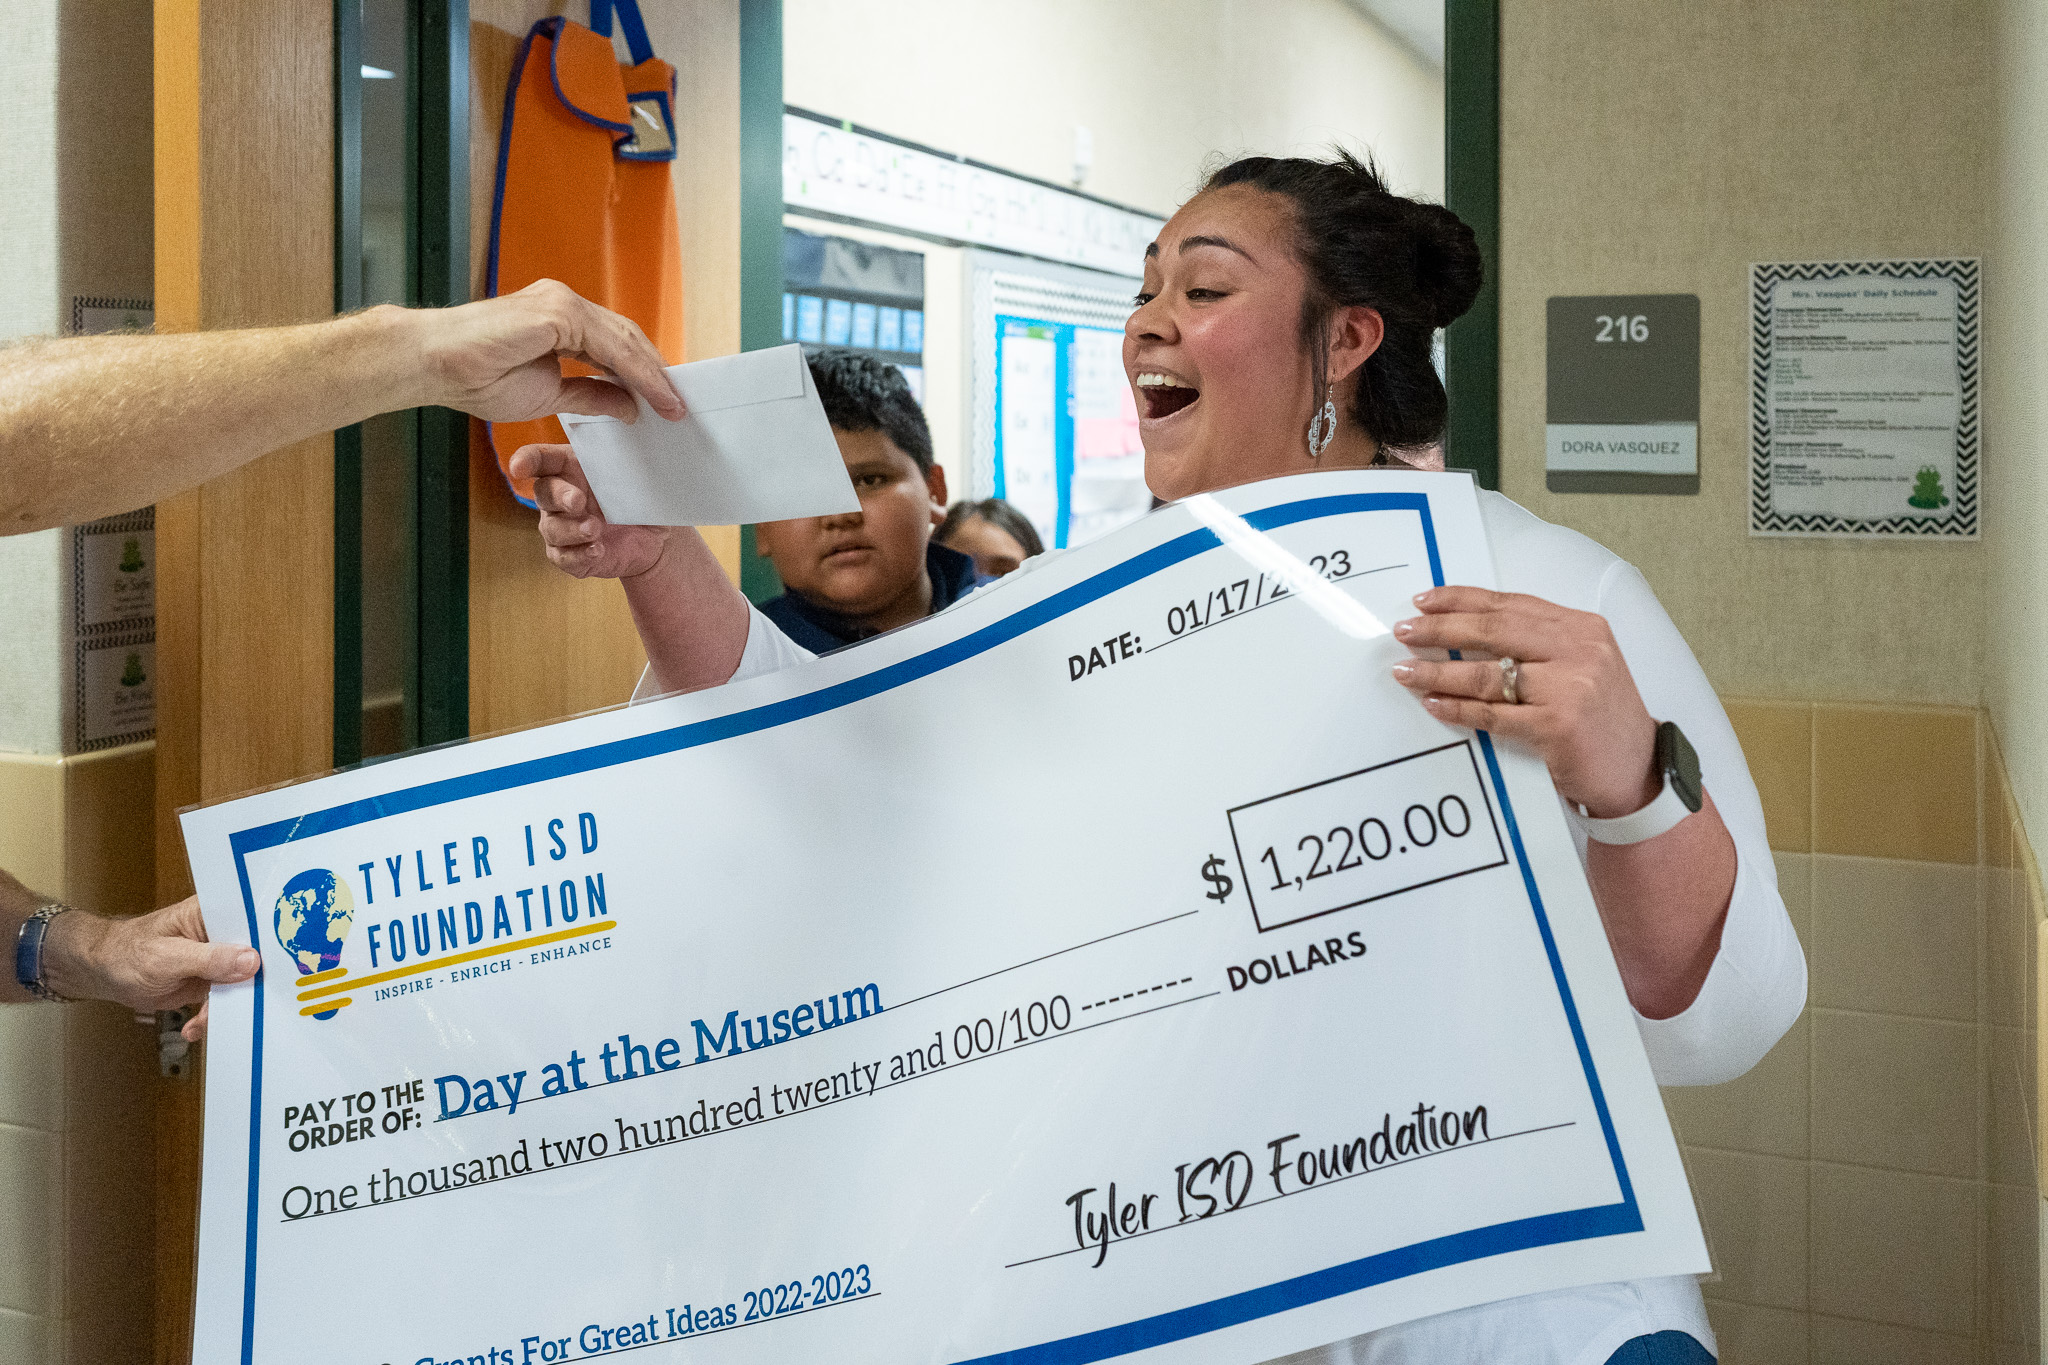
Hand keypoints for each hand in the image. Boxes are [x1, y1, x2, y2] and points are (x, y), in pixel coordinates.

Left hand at [43, 896, 259, 1040]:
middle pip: (256, 954)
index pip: (254, 920)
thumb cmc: (128, 953)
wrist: (103, 973)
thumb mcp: (167, 957)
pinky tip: (194, 1027)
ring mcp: (218, 958)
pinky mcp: (211, 980)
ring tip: (206, 1021)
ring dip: (231, 1005)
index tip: (288, 963)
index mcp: (214, 913)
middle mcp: (222, 933)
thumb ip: (210, 958)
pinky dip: (213, 1016)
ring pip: (243, 981)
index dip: (273, 940)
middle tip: (255, 1004)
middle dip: (257, 981)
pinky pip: (225, 999)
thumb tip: (252, 960)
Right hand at [405, 279, 684, 425]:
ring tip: (675, 407)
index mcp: (560, 319)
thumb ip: (590, 394)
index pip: (616, 344)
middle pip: (628, 338)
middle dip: (657, 373)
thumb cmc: (477, 377)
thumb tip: (630, 407)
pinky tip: (654, 396)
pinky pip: (610, 346)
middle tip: (681, 406)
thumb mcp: (549, 395)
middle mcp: (565, 304)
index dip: (644, 372)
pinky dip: (637, 373)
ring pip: (624, 340)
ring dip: (654, 376)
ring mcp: (562, 303)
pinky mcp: (557, 311)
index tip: (666, 401)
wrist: (435, 364)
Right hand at [510, 442, 671, 578]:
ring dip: (572, 529)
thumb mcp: (639, 479)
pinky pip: (564, 558)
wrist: (652, 539)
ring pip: (552, 529)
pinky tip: (597, 551)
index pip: (541, 459)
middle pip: (543, 493)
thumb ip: (629, 465)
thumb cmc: (639, 499)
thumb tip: (636, 451)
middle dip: (559, 496)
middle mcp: (559, 498)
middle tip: (579, 502)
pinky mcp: (569, 556)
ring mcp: (561, 528)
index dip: (526, 460)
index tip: (519, 467)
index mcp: (571, 469)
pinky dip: (579, 555)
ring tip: (595, 529)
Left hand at [1389, 586, 1659, 817]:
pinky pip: (1493, 715)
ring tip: (1406, 671)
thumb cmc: (1601, 718)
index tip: (1424, 601)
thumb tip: (1465, 630)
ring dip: (1438, 672)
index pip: (1509, 604)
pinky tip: (1434, 705)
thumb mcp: (1581, 665)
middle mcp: (1579, 650)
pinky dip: (1458, 709)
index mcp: (1581, 628)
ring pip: (1486, 673)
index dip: (1461, 600)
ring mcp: (1570, 688)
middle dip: (1440, 629)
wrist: (1639, 770)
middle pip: (1492, 630)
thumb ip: (1537, 644)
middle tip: (1405, 632)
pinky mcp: (1558, 726)